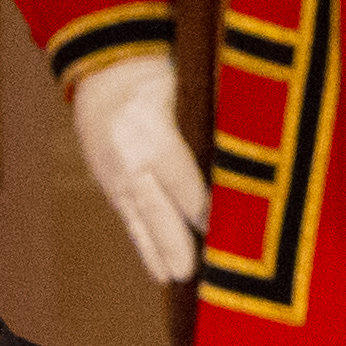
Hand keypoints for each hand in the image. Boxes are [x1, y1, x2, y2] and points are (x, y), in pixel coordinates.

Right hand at [70, 55, 209, 284]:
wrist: (104, 66)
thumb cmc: (157, 72)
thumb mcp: (187, 89)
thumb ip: (208, 126)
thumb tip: (241, 164)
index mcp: (152, 134)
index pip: (183, 181)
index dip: (204, 209)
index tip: (226, 231)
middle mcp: (129, 161)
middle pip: (157, 209)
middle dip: (175, 243)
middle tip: (190, 273)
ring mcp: (114, 175)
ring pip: (139, 220)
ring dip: (158, 252)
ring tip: (173, 279)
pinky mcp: (108, 183)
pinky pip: (129, 219)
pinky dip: (144, 244)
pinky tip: (158, 268)